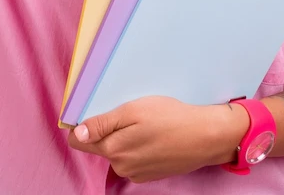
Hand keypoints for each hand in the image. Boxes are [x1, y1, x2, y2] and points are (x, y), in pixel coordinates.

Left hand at [67, 96, 247, 183]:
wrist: (205, 137)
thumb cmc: (171, 118)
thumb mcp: (133, 111)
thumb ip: (102, 124)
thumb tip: (78, 134)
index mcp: (112, 148)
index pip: (79, 141)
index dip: (83, 123)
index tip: (96, 110)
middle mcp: (120, 165)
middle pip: (99, 145)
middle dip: (107, 129)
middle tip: (129, 112)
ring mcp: (135, 173)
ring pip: (117, 152)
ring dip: (124, 138)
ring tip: (145, 123)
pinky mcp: (148, 174)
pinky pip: (133, 159)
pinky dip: (138, 147)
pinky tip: (154, 136)